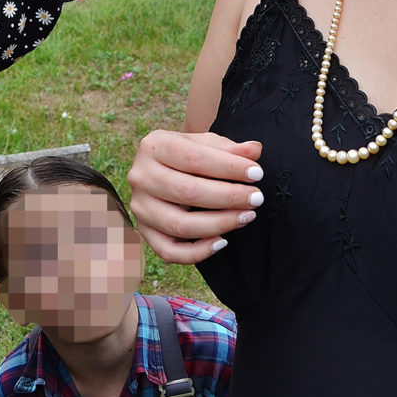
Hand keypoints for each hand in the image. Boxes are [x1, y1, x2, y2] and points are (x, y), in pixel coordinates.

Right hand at [127, 129, 263, 263]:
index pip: (194, 158)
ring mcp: (140, 207)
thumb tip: (255, 149)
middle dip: (229, 196)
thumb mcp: (206, 144)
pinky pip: (169, 252)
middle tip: (257, 198)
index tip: (257, 174)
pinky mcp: (144, 232)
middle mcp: (140, 176)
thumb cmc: (190, 155)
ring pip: (180, 225)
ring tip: (246, 216)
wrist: (164, 169)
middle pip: (188, 192)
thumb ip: (230, 148)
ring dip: (219, 224)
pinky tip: (222, 242)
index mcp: (154, 146)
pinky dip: (198, 252)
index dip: (228, 167)